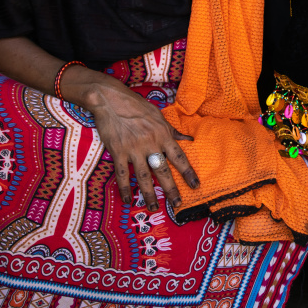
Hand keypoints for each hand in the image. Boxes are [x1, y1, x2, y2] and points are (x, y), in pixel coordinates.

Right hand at [0, 37, 199, 210]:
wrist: (111, 99)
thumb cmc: (136, 106)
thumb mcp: (158, 115)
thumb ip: (172, 131)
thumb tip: (188, 140)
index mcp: (162, 134)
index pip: (179, 157)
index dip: (188, 172)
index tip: (196, 186)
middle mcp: (150, 143)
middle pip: (163, 171)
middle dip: (171, 189)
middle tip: (177, 204)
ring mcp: (133, 149)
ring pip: (144, 176)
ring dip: (149, 194)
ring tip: (154, 207)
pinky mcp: (118, 152)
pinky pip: (122, 174)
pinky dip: (125, 188)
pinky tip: (127, 200)